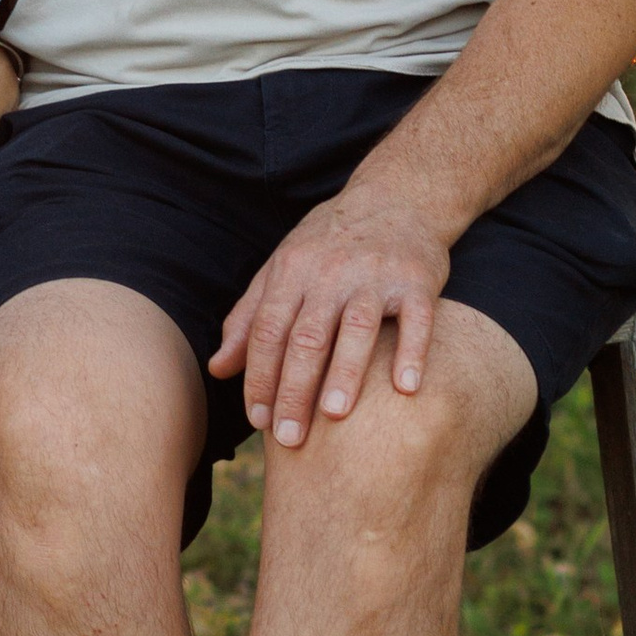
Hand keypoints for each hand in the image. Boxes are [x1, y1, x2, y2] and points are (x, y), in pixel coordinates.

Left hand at [212, 190, 451, 445]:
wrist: (396, 197)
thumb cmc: (330, 243)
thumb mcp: (282, 269)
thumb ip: (249, 319)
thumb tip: (218, 369)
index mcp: (291, 272)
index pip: (267, 331)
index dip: (259, 377)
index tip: (257, 420)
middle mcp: (330, 273)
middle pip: (306, 337)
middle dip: (294, 389)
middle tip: (289, 438)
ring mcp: (375, 277)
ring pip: (356, 329)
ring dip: (345, 373)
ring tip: (334, 416)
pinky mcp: (417, 281)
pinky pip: (416, 320)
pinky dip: (412, 353)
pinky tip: (406, 388)